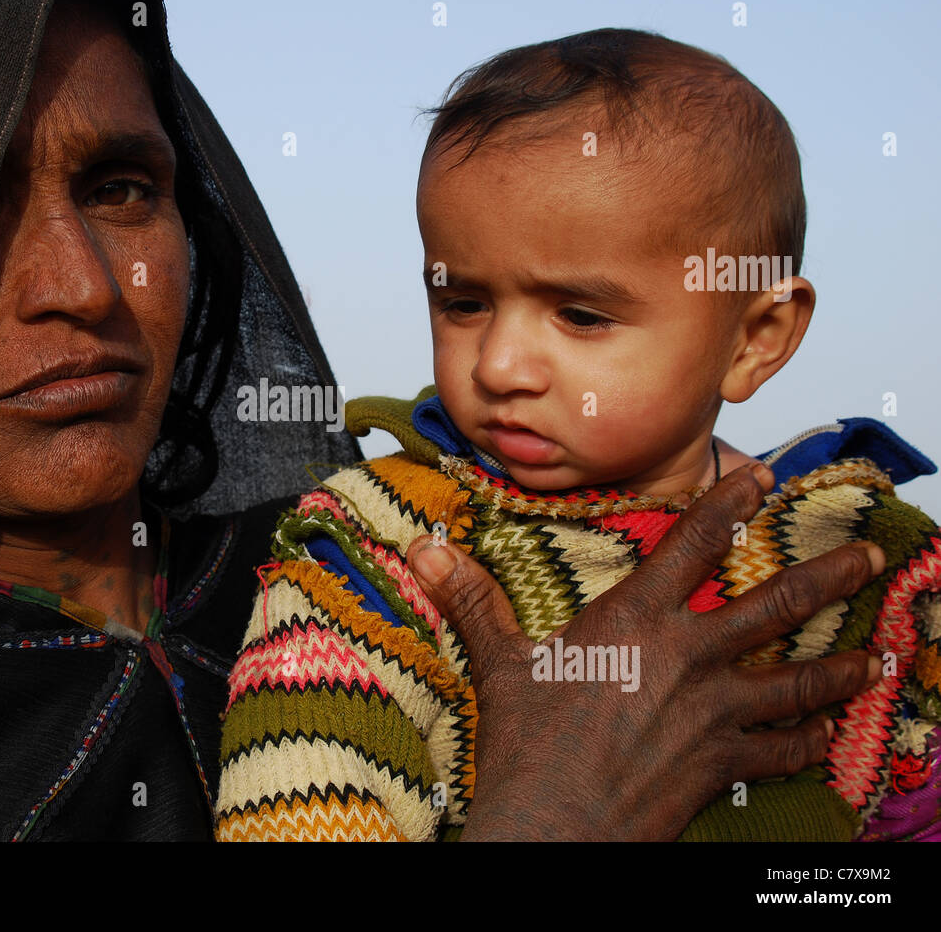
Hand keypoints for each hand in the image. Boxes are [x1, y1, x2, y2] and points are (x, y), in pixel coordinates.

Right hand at [408, 462, 884, 840]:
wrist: (556, 823)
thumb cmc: (526, 742)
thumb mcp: (500, 662)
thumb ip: (472, 599)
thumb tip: (424, 548)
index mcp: (637, 618)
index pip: (696, 543)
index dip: (732, 502)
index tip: (763, 477)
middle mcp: (690, 656)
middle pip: (776, 605)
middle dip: (830, 576)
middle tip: (869, 556)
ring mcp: (715, 712)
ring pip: (798, 680)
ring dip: (840, 666)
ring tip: (876, 656)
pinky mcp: (723, 763)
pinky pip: (780, 749)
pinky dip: (807, 740)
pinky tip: (823, 734)